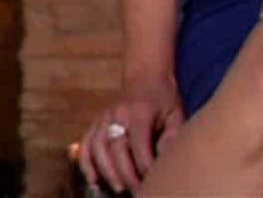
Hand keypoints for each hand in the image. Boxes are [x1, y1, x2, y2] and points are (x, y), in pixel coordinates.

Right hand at [77, 74, 184, 194]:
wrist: (145, 76)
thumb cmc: (164, 99)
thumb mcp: (176, 113)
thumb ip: (172, 136)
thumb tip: (165, 158)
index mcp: (139, 112)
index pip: (139, 144)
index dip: (145, 165)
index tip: (153, 181)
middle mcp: (118, 114)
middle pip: (116, 148)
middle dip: (126, 173)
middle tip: (137, 191)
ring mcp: (104, 118)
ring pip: (97, 147)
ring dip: (106, 170)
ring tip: (118, 188)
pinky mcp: (96, 122)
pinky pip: (86, 144)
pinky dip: (86, 163)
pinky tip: (94, 179)